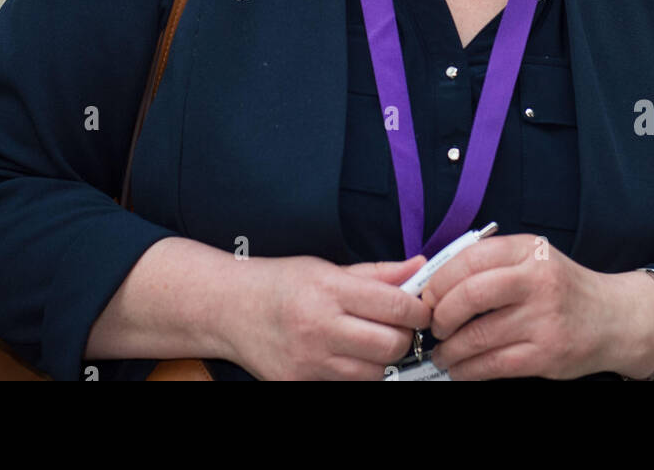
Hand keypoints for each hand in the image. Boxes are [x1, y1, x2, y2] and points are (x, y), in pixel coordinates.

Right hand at [230, 253, 431, 379]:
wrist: (231, 310)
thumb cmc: (281, 284)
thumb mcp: (327, 268)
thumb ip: (377, 273)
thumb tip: (419, 268)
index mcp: (329, 290)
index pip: (394, 305)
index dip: (418, 309)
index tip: (421, 309)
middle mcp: (319, 327)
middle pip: (390, 345)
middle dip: (403, 336)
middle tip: (398, 327)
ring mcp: (309, 361)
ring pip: (374, 373)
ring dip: (381, 359)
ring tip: (369, 341)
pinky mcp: (299, 384)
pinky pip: (347, 386)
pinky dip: (356, 373)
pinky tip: (346, 356)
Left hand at [419, 234, 653, 379]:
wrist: (613, 318)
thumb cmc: (562, 287)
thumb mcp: (532, 257)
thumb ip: (491, 262)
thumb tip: (436, 280)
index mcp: (528, 250)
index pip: (470, 259)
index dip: (440, 280)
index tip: (428, 297)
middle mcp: (537, 281)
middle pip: (470, 296)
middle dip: (440, 315)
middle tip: (433, 326)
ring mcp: (543, 320)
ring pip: (477, 336)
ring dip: (449, 349)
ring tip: (442, 352)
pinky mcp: (546, 355)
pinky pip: (494, 365)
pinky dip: (468, 370)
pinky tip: (461, 368)